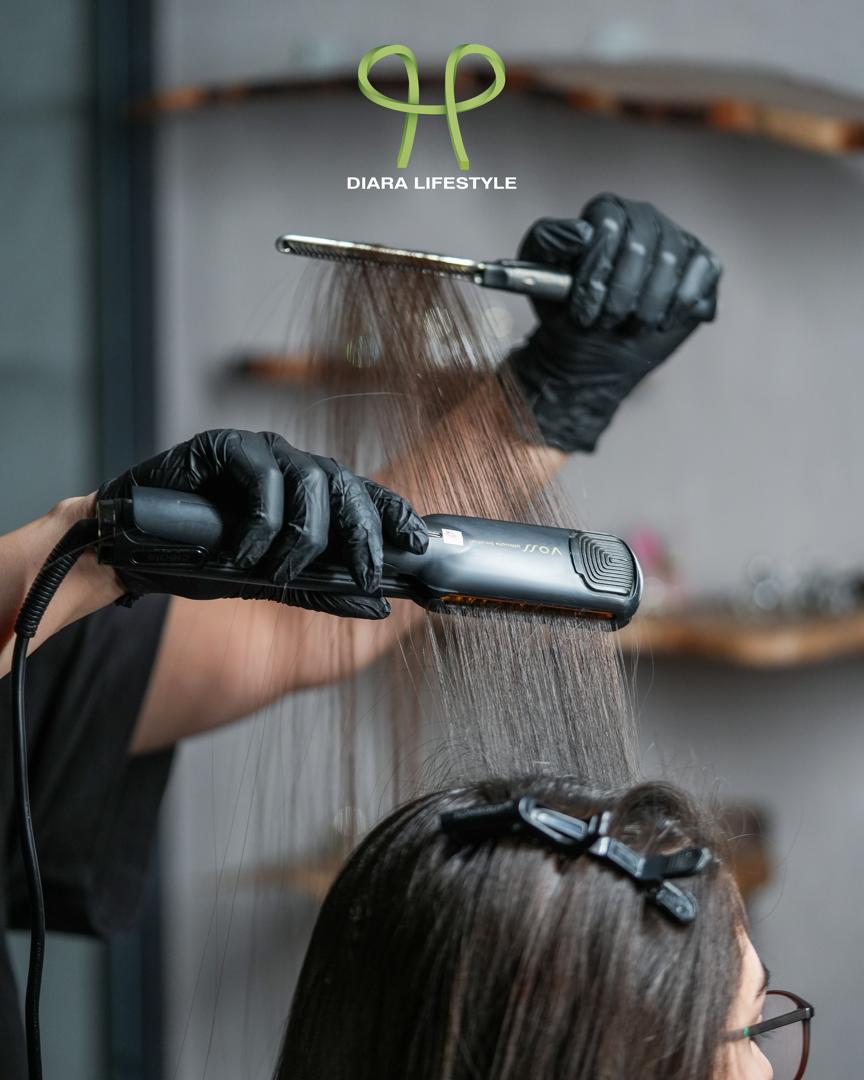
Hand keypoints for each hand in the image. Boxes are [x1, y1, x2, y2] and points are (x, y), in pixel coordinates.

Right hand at [97, 429, 428, 618]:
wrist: (136, 551)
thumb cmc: (205, 559)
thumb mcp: (274, 581)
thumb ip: (325, 589)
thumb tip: (380, 606)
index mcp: (310, 493)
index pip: (366, 496)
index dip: (396, 514)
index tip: (420, 542)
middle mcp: (292, 466)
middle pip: (350, 485)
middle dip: (364, 534)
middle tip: (366, 575)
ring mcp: (262, 451)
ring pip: (313, 481)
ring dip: (302, 540)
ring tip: (278, 573)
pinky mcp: (226, 444)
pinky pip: (264, 479)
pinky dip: (259, 525)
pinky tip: (240, 554)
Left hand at [508, 193, 721, 451]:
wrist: (590, 349)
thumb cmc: (564, 309)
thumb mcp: (538, 275)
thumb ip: (546, 242)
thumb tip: (582, 232)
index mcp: (607, 213)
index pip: (609, 225)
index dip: (597, 268)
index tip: (583, 308)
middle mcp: (645, 219)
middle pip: (642, 245)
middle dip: (620, 294)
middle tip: (604, 322)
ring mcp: (677, 240)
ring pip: (671, 263)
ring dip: (646, 307)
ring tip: (628, 327)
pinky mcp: (703, 265)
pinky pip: (704, 273)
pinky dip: (681, 303)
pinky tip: (660, 322)